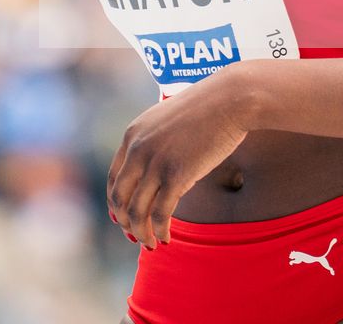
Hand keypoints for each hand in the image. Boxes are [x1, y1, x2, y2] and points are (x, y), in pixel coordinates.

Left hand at [107, 64, 255, 248]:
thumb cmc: (206, 109)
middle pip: (119, 198)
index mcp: (132, 135)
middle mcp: (137, 149)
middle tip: (135, 237)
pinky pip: (160, 214)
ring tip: (151, 243)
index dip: (116, 203)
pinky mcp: (176, 175)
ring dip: (141, 233)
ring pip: (136, 211)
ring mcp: (155, 163)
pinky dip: (160, 231)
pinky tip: (166, 238)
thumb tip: (156, 167)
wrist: (229, 99)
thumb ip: (155, 141)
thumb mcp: (167, 121)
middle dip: (125, 223)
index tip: (123, 219)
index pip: (113, 178)